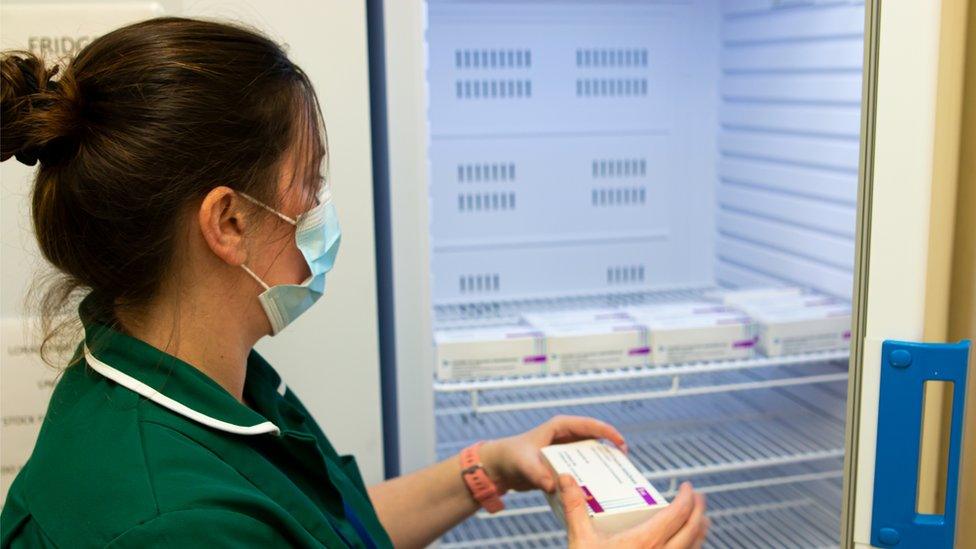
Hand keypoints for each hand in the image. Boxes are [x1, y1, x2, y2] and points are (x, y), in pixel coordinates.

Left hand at [479, 415, 626, 493]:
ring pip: (591, 452)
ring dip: (603, 462)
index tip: (621, 444)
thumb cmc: (510, 457)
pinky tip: (599, 485)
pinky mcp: (564, 461)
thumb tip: (554, 485)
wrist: (500, 466)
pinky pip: (583, 465)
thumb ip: (538, 475)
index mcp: (560, 426)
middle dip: (611, 449)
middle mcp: (566, 435)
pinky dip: (592, 472)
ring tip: (617, 476)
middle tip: (624, 465)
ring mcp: (566, 448)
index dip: (608, 432)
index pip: (589, 425)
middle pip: (595, 438)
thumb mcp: (524, 464)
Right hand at [561, 476, 708, 547]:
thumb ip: (575, 507)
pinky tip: (687, 545)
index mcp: (646, 541)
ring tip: (699, 520)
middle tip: (698, 498)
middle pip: (693, 529)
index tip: (688, 487)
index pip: (678, 514)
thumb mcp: (581, 539)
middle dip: (699, 510)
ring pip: (694, 547)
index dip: (687, 498)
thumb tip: (565, 478)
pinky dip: (692, 548)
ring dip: (699, 531)